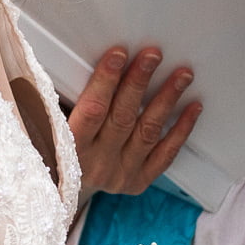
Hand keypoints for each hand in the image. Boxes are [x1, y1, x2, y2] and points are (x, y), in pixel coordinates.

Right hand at [67, 46, 199, 195]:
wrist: (66, 190)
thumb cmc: (59, 147)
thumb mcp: (53, 125)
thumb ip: (66, 100)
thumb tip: (82, 60)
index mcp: (71, 148)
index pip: (92, 110)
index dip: (105, 81)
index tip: (118, 54)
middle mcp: (97, 164)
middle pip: (123, 117)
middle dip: (139, 82)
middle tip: (153, 56)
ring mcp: (120, 174)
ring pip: (148, 132)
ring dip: (166, 100)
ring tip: (182, 76)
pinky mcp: (139, 181)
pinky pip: (166, 154)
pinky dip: (181, 130)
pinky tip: (192, 108)